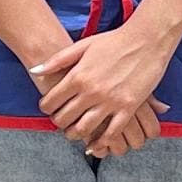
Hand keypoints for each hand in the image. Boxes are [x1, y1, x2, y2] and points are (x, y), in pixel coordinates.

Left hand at [36, 14, 174, 152]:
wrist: (147, 39)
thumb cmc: (114, 40)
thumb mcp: (83, 45)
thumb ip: (58, 60)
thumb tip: (35, 70)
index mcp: (78, 75)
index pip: (52, 101)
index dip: (46, 108)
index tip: (49, 109)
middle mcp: (91, 91)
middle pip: (65, 118)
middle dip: (59, 123)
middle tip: (60, 122)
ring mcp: (110, 101)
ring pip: (85, 129)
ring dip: (76, 135)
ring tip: (75, 133)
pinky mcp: (128, 107)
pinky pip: (112, 132)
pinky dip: (102, 141)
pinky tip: (97, 142)